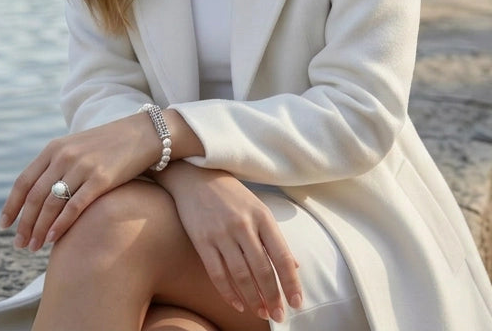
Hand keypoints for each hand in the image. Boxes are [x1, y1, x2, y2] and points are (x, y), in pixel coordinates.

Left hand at [0, 113, 159, 250]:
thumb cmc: (110, 146)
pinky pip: (74, 206)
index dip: (11, 205)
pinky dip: (60, 225)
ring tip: (34, 247)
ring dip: (39, 229)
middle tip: (19, 244)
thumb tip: (39, 194)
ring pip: (51, 204)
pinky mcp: (101, 179)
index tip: (4, 226)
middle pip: (34, 197)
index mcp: (54, 148)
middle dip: (24, 224)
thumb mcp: (78, 147)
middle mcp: (64, 156)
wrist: (145, 134)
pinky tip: (53, 239)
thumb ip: (57, 165)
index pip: (24, 181)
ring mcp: (82, 167)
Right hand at [156, 164, 303, 322]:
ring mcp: (221, 234)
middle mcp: (243, 226)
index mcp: (263, 217)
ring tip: (261, 312)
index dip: (291, 282)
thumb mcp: (259, 208)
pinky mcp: (202, 241)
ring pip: (240, 275)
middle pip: (262, 270)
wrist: (195, 176)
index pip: (282, 256)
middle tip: (278, 315)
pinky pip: (217, 273)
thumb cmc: (232, 194)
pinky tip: (238, 303)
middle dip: (273, 297)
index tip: (296, 302)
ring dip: (253, 299)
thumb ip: (275, 237)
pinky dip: (228, 292)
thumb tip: (295, 265)